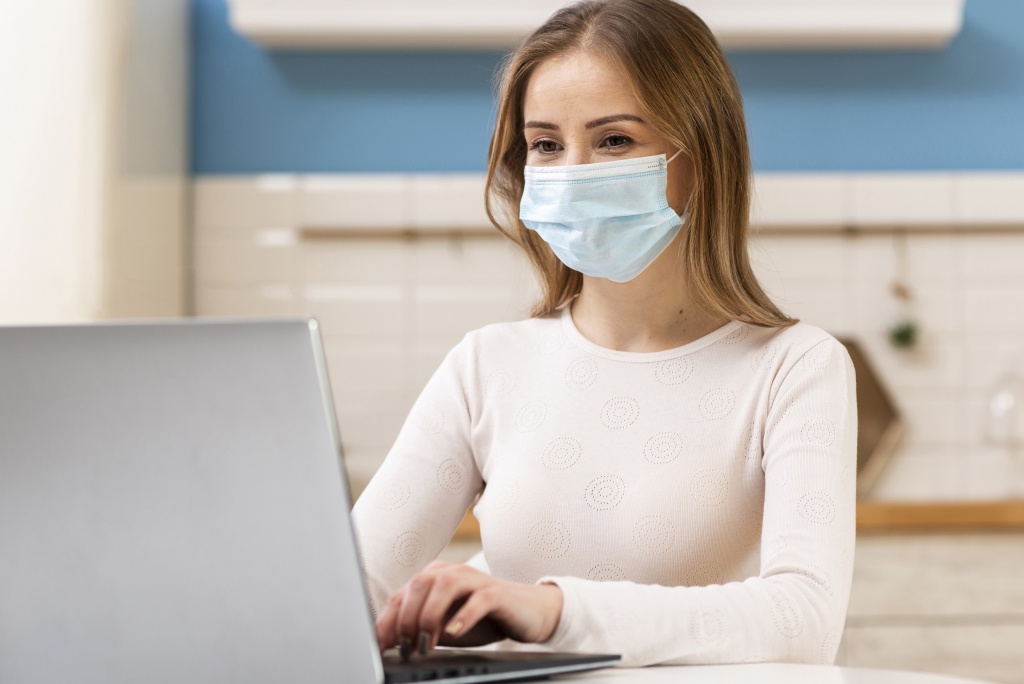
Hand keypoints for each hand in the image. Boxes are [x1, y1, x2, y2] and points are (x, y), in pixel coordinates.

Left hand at [375, 560, 562, 653]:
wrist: (528, 612)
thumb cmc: (482, 619)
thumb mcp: (445, 626)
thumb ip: (419, 629)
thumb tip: (389, 643)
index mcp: (434, 577)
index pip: (402, 595)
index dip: (387, 621)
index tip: (377, 646)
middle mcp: (452, 572)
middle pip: (419, 584)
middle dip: (406, 617)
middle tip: (404, 646)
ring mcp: (475, 580)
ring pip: (444, 585)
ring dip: (430, 616)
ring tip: (425, 643)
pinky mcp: (497, 593)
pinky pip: (478, 599)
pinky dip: (463, 616)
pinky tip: (454, 632)